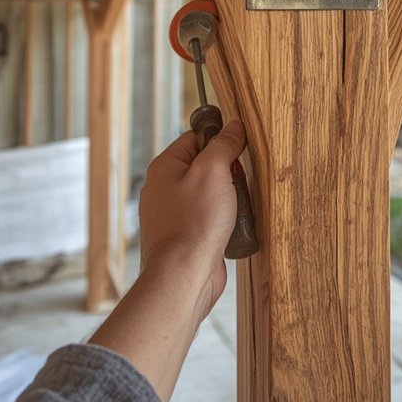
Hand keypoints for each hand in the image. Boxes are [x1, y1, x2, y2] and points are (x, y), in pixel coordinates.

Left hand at [139, 119, 245, 319]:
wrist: (185, 275)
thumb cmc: (194, 223)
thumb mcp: (213, 171)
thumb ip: (223, 145)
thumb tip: (233, 127)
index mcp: (165, 167)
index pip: (194, 138)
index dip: (218, 140)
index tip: (238, 146)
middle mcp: (163, 189)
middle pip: (202, 166)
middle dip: (226, 172)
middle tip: (238, 181)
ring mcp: (172, 214)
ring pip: (208, 193)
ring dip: (228, 198)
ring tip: (237, 207)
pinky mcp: (184, 236)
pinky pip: (208, 217)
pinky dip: (223, 219)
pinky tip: (233, 226)